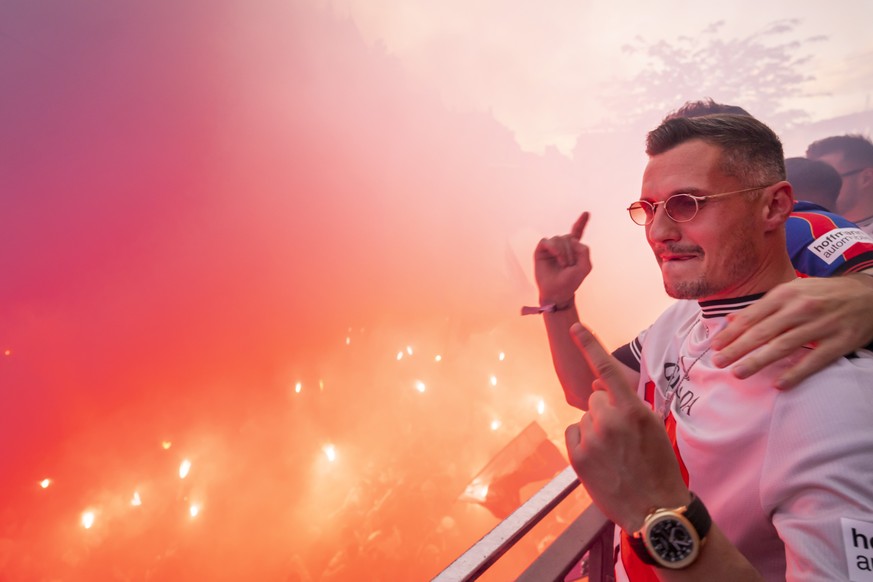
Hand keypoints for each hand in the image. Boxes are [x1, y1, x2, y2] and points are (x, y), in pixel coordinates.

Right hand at [534, 212, 591, 304]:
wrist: (557, 292)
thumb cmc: (571, 281)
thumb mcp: (585, 266)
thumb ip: (584, 250)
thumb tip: (571, 239)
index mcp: (574, 249)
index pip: (577, 232)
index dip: (581, 223)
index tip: (586, 213)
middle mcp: (562, 246)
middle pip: (569, 237)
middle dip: (572, 251)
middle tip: (570, 265)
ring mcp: (551, 248)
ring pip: (558, 238)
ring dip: (563, 252)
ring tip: (563, 264)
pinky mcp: (541, 251)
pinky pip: (547, 241)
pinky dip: (554, 248)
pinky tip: (557, 257)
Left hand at [564, 322, 688, 532]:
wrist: (655, 511)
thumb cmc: (658, 467)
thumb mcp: (653, 428)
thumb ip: (627, 405)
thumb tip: (596, 387)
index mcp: (633, 411)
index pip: (607, 370)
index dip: (590, 346)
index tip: (575, 328)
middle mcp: (610, 421)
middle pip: (596, 398)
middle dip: (606, 411)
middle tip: (623, 437)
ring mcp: (592, 440)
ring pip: (586, 417)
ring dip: (596, 429)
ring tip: (615, 453)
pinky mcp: (578, 458)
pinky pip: (574, 433)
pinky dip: (583, 442)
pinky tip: (601, 459)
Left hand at [710, 274, 872, 388]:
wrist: (869, 294)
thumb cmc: (824, 294)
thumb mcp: (793, 290)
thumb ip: (763, 306)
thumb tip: (732, 319)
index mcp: (787, 294)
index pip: (752, 316)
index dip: (732, 332)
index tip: (715, 345)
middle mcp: (801, 308)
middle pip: (763, 332)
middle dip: (737, 349)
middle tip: (718, 362)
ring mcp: (821, 325)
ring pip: (783, 347)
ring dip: (758, 362)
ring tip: (738, 373)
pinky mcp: (839, 342)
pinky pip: (814, 361)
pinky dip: (796, 373)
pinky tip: (779, 384)